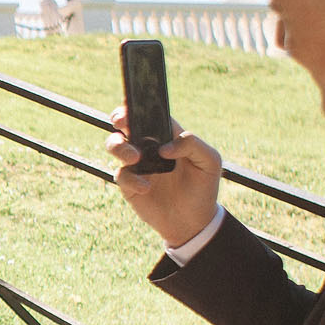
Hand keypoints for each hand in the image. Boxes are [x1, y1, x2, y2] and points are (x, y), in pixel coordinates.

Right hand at [106, 106, 223, 248]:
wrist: (193, 221)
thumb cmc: (203, 187)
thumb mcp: (209, 162)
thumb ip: (192, 145)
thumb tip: (165, 147)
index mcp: (166, 135)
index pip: (149, 113)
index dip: (137, 104)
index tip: (131, 103)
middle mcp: (148, 146)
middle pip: (125, 124)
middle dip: (119, 117)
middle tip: (122, 122)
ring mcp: (136, 164)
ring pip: (115, 145)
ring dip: (120, 147)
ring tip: (135, 158)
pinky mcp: (129, 184)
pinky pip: (121, 175)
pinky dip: (132, 180)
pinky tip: (147, 188)